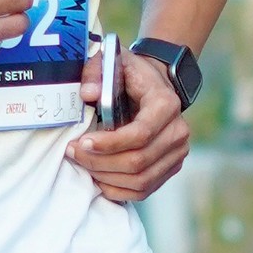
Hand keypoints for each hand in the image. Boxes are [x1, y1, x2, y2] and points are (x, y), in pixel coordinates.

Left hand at [70, 47, 187, 201]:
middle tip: (73, 153)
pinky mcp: (171, 168)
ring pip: (140, 180)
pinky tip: (99, 176)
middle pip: (138, 161)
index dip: (109, 144)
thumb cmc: (131, 74)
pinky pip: (143, 190)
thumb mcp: (112, 62)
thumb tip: (87, 94)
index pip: (140, 134)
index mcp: (166, 104)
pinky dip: (118, 189)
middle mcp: (178, 131)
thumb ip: (96, 72)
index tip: (81, 143)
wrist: (156, 83)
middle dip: (100, 162)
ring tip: (83, 164)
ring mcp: (177, 153)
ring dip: (106, 177)